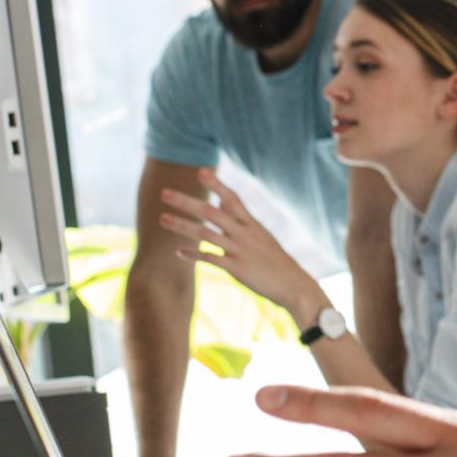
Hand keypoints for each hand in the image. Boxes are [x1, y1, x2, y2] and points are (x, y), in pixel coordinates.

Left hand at [159, 169, 323, 319]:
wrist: (294, 285)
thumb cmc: (276, 261)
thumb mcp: (261, 236)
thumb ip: (241, 220)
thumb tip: (224, 203)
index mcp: (251, 224)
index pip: (232, 198)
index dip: (216, 185)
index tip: (200, 171)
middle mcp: (244, 233)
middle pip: (211, 212)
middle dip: (186, 202)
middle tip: (164, 193)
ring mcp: (240, 250)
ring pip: (206, 234)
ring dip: (182, 226)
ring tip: (162, 219)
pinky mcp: (237, 268)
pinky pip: (210, 258)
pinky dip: (193, 254)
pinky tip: (178, 252)